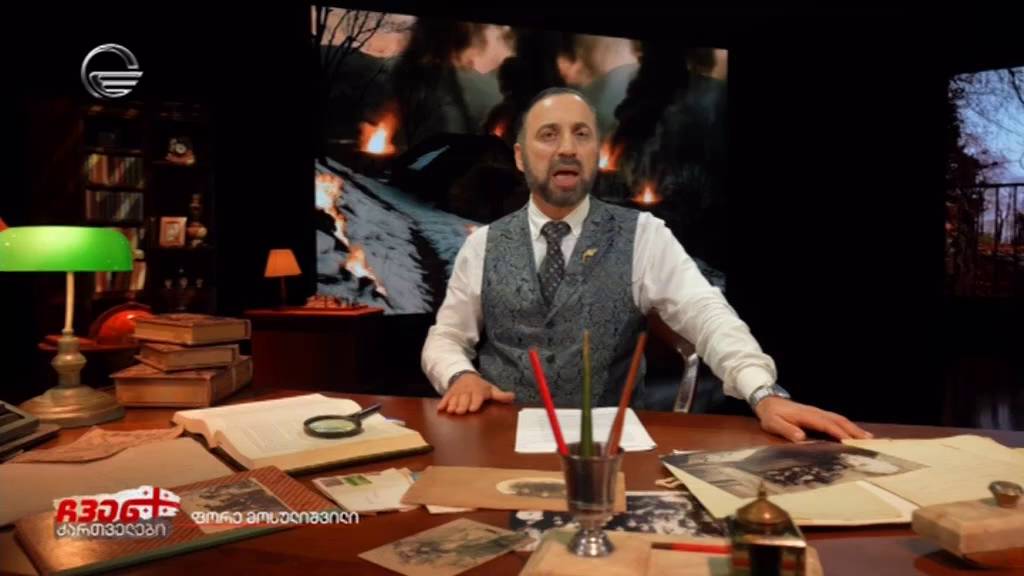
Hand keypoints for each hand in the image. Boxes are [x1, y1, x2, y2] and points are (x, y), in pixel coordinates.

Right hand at [437, 372, 514, 414]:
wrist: (466, 376)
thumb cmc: (481, 387)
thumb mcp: (491, 389)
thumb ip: (501, 395)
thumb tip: (513, 397)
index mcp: (478, 391)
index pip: (477, 396)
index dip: (475, 402)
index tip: (473, 409)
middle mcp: (467, 391)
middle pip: (464, 399)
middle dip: (462, 405)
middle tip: (461, 411)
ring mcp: (457, 392)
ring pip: (454, 398)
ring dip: (452, 404)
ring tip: (451, 411)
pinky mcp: (450, 393)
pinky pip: (445, 398)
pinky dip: (443, 403)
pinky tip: (440, 409)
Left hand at [754, 397, 872, 441]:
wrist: (768, 402)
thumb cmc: (771, 415)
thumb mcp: (773, 423)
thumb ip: (786, 429)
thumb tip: (800, 437)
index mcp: (807, 415)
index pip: (826, 424)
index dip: (839, 432)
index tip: (851, 442)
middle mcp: (816, 412)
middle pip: (838, 420)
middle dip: (853, 430)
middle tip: (869, 441)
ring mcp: (818, 413)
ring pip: (839, 419)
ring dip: (853, 428)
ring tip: (868, 438)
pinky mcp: (818, 415)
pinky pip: (835, 420)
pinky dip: (847, 425)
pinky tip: (854, 432)